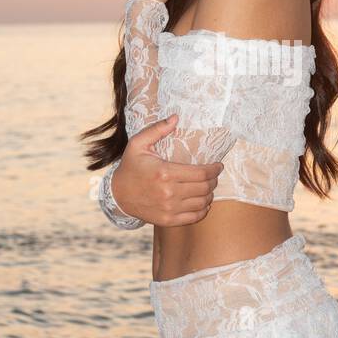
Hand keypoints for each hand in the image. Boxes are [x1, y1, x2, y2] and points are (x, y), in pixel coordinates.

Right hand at [111, 116, 225, 225]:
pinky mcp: (168, 220)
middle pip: (205, 188)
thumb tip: (175, 117)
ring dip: (210, 194)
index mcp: (164, 173)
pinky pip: (194, 217)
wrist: (118, 195)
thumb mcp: (138, 144)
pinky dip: (203, 210)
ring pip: (202, 203)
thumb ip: (157, 129)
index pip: (201, 173)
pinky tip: (203, 202)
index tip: (218, 165)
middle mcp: (168, 192)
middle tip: (214, 175)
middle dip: (214, 180)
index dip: (214, 169)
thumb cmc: (130, 167)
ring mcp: (169, 209)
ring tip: (209, 186)